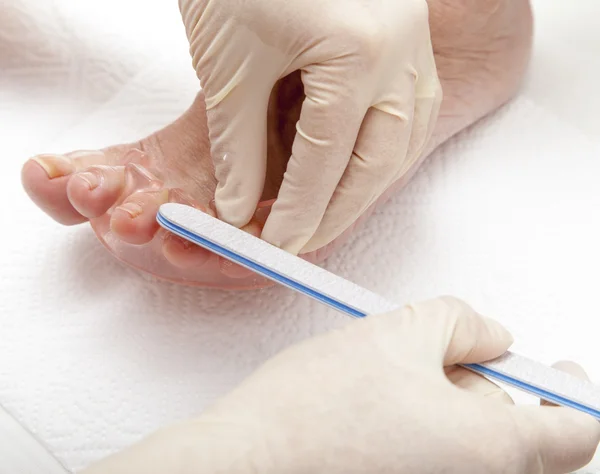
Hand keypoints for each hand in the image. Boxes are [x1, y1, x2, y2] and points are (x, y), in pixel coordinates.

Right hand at [82, 297, 599, 473]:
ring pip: (474, 451)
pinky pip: (440, 465)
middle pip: (520, 442)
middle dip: (486, 389)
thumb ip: (460, 322)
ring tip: (392, 384)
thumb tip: (491, 335)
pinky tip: (379, 412)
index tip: (561, 370)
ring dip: (451, 410)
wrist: (246, 462)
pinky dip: (427, 434)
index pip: (574, 432)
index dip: (574, 392)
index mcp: (487, 451)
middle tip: (441, 359)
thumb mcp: (397, 333)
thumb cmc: (311, 410)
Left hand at [178, 0, 441, 253]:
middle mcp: (401, 53)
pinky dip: (379, 154)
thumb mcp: (230, 60)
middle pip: (377, 162)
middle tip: (299, 243)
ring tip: (324, 218)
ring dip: (363, 189)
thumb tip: (240, 204)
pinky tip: (356, 173)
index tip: (272, 244)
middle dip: (337, 211)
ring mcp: (413, 46)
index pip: (326, 160)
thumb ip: (237, 144)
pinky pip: (407, 115)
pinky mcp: (408, 43)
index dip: (297, 210)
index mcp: (358, 53)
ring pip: (401, 144)